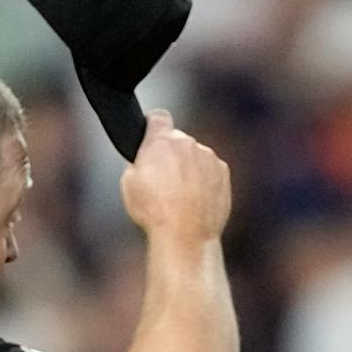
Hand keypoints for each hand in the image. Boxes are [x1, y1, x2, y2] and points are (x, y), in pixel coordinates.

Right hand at [119, 111, 230, 241]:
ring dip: (189, 169)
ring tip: (180, 197)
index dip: (153, 125)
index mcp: (161, 142)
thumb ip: (139, 160)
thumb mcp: (129, 183)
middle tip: (163, 182)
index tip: (151, 133)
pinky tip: (195, 201)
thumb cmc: (153, 211)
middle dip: (171, 155)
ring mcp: (208, 157)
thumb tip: (146, 156)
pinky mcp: (223, 173)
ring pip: (196, 157)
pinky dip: (205, 181)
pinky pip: (211, 171)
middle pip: (177, 141)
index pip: (158, 117)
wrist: (185, 235)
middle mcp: (187, 144)